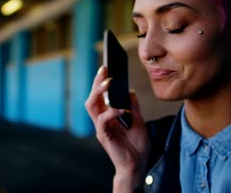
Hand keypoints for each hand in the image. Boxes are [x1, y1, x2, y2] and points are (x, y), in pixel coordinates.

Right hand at [85, 66, 149, 191]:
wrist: (137, 165)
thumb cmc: (136, 146)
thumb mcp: (138, 121)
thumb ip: (133, 107)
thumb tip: (129, 91)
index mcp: (108, 115)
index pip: (100, 95)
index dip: (100, 80)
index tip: (106, 66)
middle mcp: (102, 119)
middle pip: (92, 97)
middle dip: (96, 81)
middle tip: (105, 68)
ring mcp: (101, 127)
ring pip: (91, 106)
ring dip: (98, 92)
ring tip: (108, 82)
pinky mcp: (104, 136)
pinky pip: (103, 120)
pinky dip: (111, 112)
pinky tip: (122, 109)